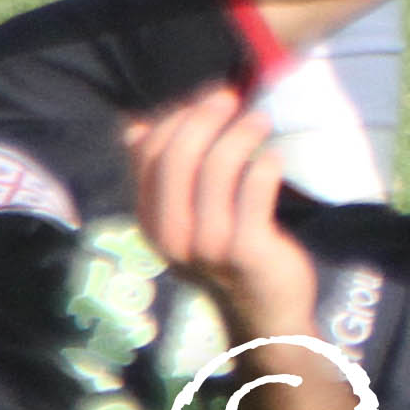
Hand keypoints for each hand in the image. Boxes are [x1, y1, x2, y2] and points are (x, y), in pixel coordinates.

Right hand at [123, 88, 317, 345]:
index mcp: (151, 221)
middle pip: (177, 158)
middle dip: (205, 118)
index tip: (206, 100)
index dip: (177, 119)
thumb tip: (135, 128)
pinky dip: (264, 165)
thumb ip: (167, 176)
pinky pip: (253, 191)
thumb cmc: (230, 250)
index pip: (148, 155)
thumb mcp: (190, 216)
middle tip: (233, 98)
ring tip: (260, 120)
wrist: (265, 311)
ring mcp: (206, 245)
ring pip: (216, 170)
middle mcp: (170, 235)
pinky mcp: (245, 251)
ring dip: (239, 135)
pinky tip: (274, 158)